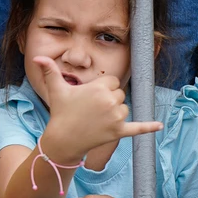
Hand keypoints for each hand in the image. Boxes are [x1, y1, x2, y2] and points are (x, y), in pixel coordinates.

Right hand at [35, 56, 161, 163]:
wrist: (63, 140)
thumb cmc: (61, 113)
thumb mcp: (56, 89)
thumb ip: (50, 71)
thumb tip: (37, 58)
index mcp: (99, 88)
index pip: (113, 81)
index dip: (103, 88)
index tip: (91, 97)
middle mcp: (110, 101)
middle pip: (120, 94)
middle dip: (109, 100)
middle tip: (92, 110)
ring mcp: (116, 118)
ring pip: (124, 109)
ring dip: (115, 113)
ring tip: (97, 120)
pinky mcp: (120, 132)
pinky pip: (138, 128)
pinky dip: (148, 128)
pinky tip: (159, 126)